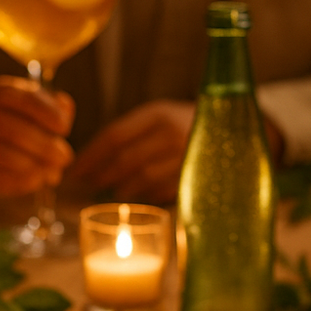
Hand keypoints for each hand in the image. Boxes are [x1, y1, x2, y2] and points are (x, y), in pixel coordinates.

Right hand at [0, 75, 74, 197]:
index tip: (64, 128)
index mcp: (2, 93)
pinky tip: (37, 180)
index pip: (25, 98)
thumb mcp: (40, 111)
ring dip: (35, 165)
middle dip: (45, 146)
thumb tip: (65, 105)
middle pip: (15, 130)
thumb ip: (55, 107)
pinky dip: (21, 180)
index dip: (48, 113)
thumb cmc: (22, 125)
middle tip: (65, 157)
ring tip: (54, 172)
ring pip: (4, 155)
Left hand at [71, 100, 194, 204]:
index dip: (91, 155)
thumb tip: (92, 161)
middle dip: (102, 175)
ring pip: (143, 178)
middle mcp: (171, 132)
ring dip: (122, 189)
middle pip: (126, 160)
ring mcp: (185, 155)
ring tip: (112, 193)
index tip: (74, 169)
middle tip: (86, 186)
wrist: (237, 127)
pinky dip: (147, 195)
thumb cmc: (185, 125)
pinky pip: (163, 191)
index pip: (114, 136)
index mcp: (157, 114)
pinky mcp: (196, 176)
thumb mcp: (159, 119)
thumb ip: (131, 134)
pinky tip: (139, 197)